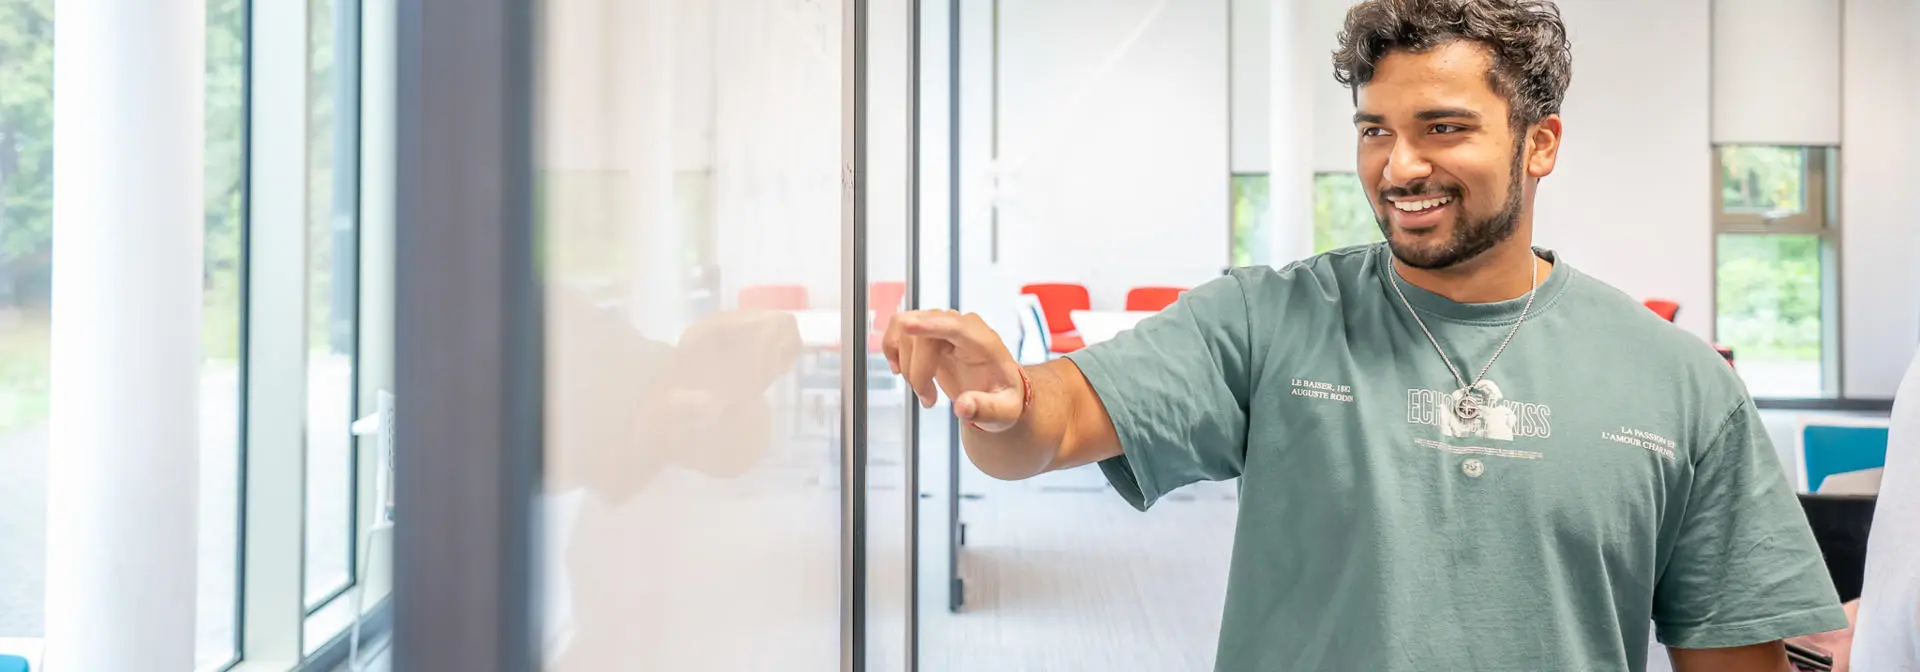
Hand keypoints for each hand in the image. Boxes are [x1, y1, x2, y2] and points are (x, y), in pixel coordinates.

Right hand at [881, 309, 1025, 431]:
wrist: (996, 388)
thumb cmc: (1002, 396)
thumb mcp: (1005, 412)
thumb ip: (987, 410)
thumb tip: (963, 407)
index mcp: (984, 341)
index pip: (955, 326)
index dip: (930, 325)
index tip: (907, 326)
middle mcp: (961, 326)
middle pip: (923, 336)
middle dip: (917, 372)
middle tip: (928, 399)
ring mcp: (942, 325)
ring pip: (906, 332)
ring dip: (907, 367)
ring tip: (924, 391)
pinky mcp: (927, 331)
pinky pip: (898, 327)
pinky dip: (892, 348)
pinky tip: (901, 370)